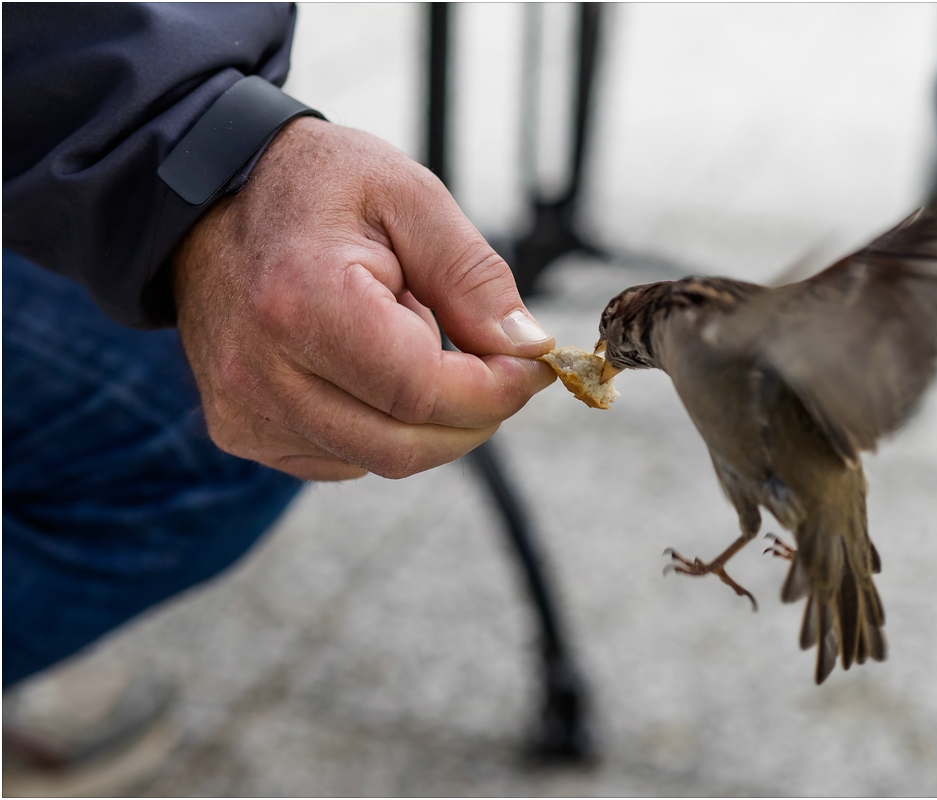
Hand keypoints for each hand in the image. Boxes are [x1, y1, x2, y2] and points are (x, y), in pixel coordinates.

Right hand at [171, 118, 555, 480]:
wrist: (211, 201)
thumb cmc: (318, 189)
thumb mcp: (409, 197)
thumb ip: (473, 276)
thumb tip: (527, 348)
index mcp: (301, 302)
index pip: (421, 391)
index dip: (493, 390)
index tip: (530, 366)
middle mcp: (260, 372)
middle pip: (404, 444)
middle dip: (474, 418)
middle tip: (501, 370)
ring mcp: (244, 410)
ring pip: (378, 461)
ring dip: (431, 423)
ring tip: (422, 347)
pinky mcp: (243, 431)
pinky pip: (344, 460)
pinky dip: (384, 428)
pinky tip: (376, 370)